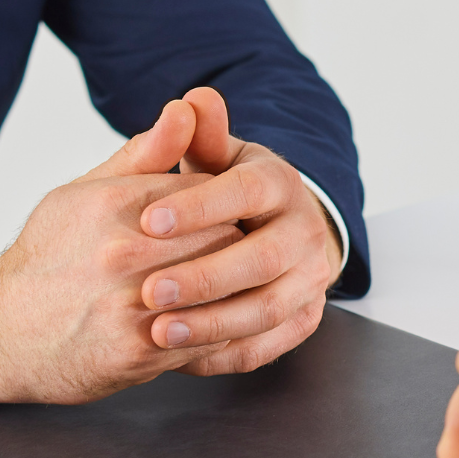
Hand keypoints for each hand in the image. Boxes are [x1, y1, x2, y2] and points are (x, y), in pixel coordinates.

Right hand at [0, 100, 243, 407]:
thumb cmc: (48, 255)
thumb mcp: (86, 192)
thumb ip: (144, 154)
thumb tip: (187, 107)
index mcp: (117, 204)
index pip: (209, 193)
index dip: (227, 205)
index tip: (233, 213)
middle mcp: (125, 252)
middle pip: (224, 240)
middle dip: (238, 247)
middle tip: (248, 252)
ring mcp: (132, 306)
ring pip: (220, 291)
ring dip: (234, 291)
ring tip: (236, 287)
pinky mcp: (138, 352)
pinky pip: (206, 339)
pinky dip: (219, 331)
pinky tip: (215, 322)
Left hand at [131, 87, 344, 374]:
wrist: (280, 230)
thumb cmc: (230, 193)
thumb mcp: (217, 158)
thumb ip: (199, 136)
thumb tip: (193, 100)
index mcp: (280, 184)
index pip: (245, 192)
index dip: (199, 207)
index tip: (148, 222)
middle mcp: (305, 232)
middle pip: (261, 258)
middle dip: (203, 277)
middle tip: (148, 290)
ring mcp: (310, 280)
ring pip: (267, 308)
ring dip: (213, 324)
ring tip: (159, 332)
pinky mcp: (305, 318)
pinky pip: (268, 345)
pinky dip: (226, 353)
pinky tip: (181, 357)